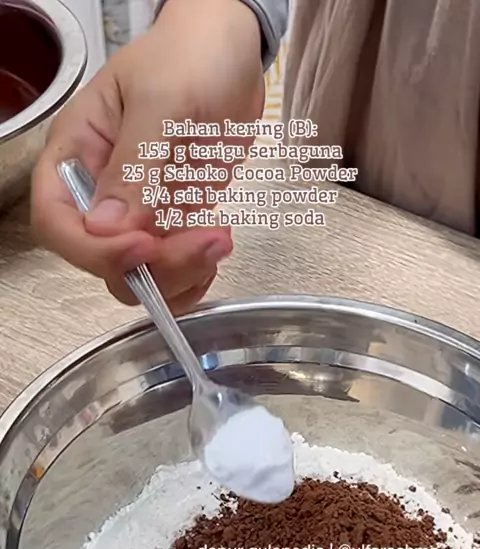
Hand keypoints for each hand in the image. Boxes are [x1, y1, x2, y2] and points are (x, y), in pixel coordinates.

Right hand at [31, 0, 264, 309]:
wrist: (234, 52)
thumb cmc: (189, 56)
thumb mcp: (161, 102)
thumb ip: (134, 166)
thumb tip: (107, 227)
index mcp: (78, 154)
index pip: (56, 221)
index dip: (92, 248)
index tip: (140, 246)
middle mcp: (102, 189)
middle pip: (103, 259)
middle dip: (152, 266)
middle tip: (201, 241)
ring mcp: (139, 209)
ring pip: (142, 273)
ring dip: (181, 273)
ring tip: (219, 239)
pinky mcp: (174, 219)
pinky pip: (173, 268)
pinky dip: (196, 271)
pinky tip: (216, 244)